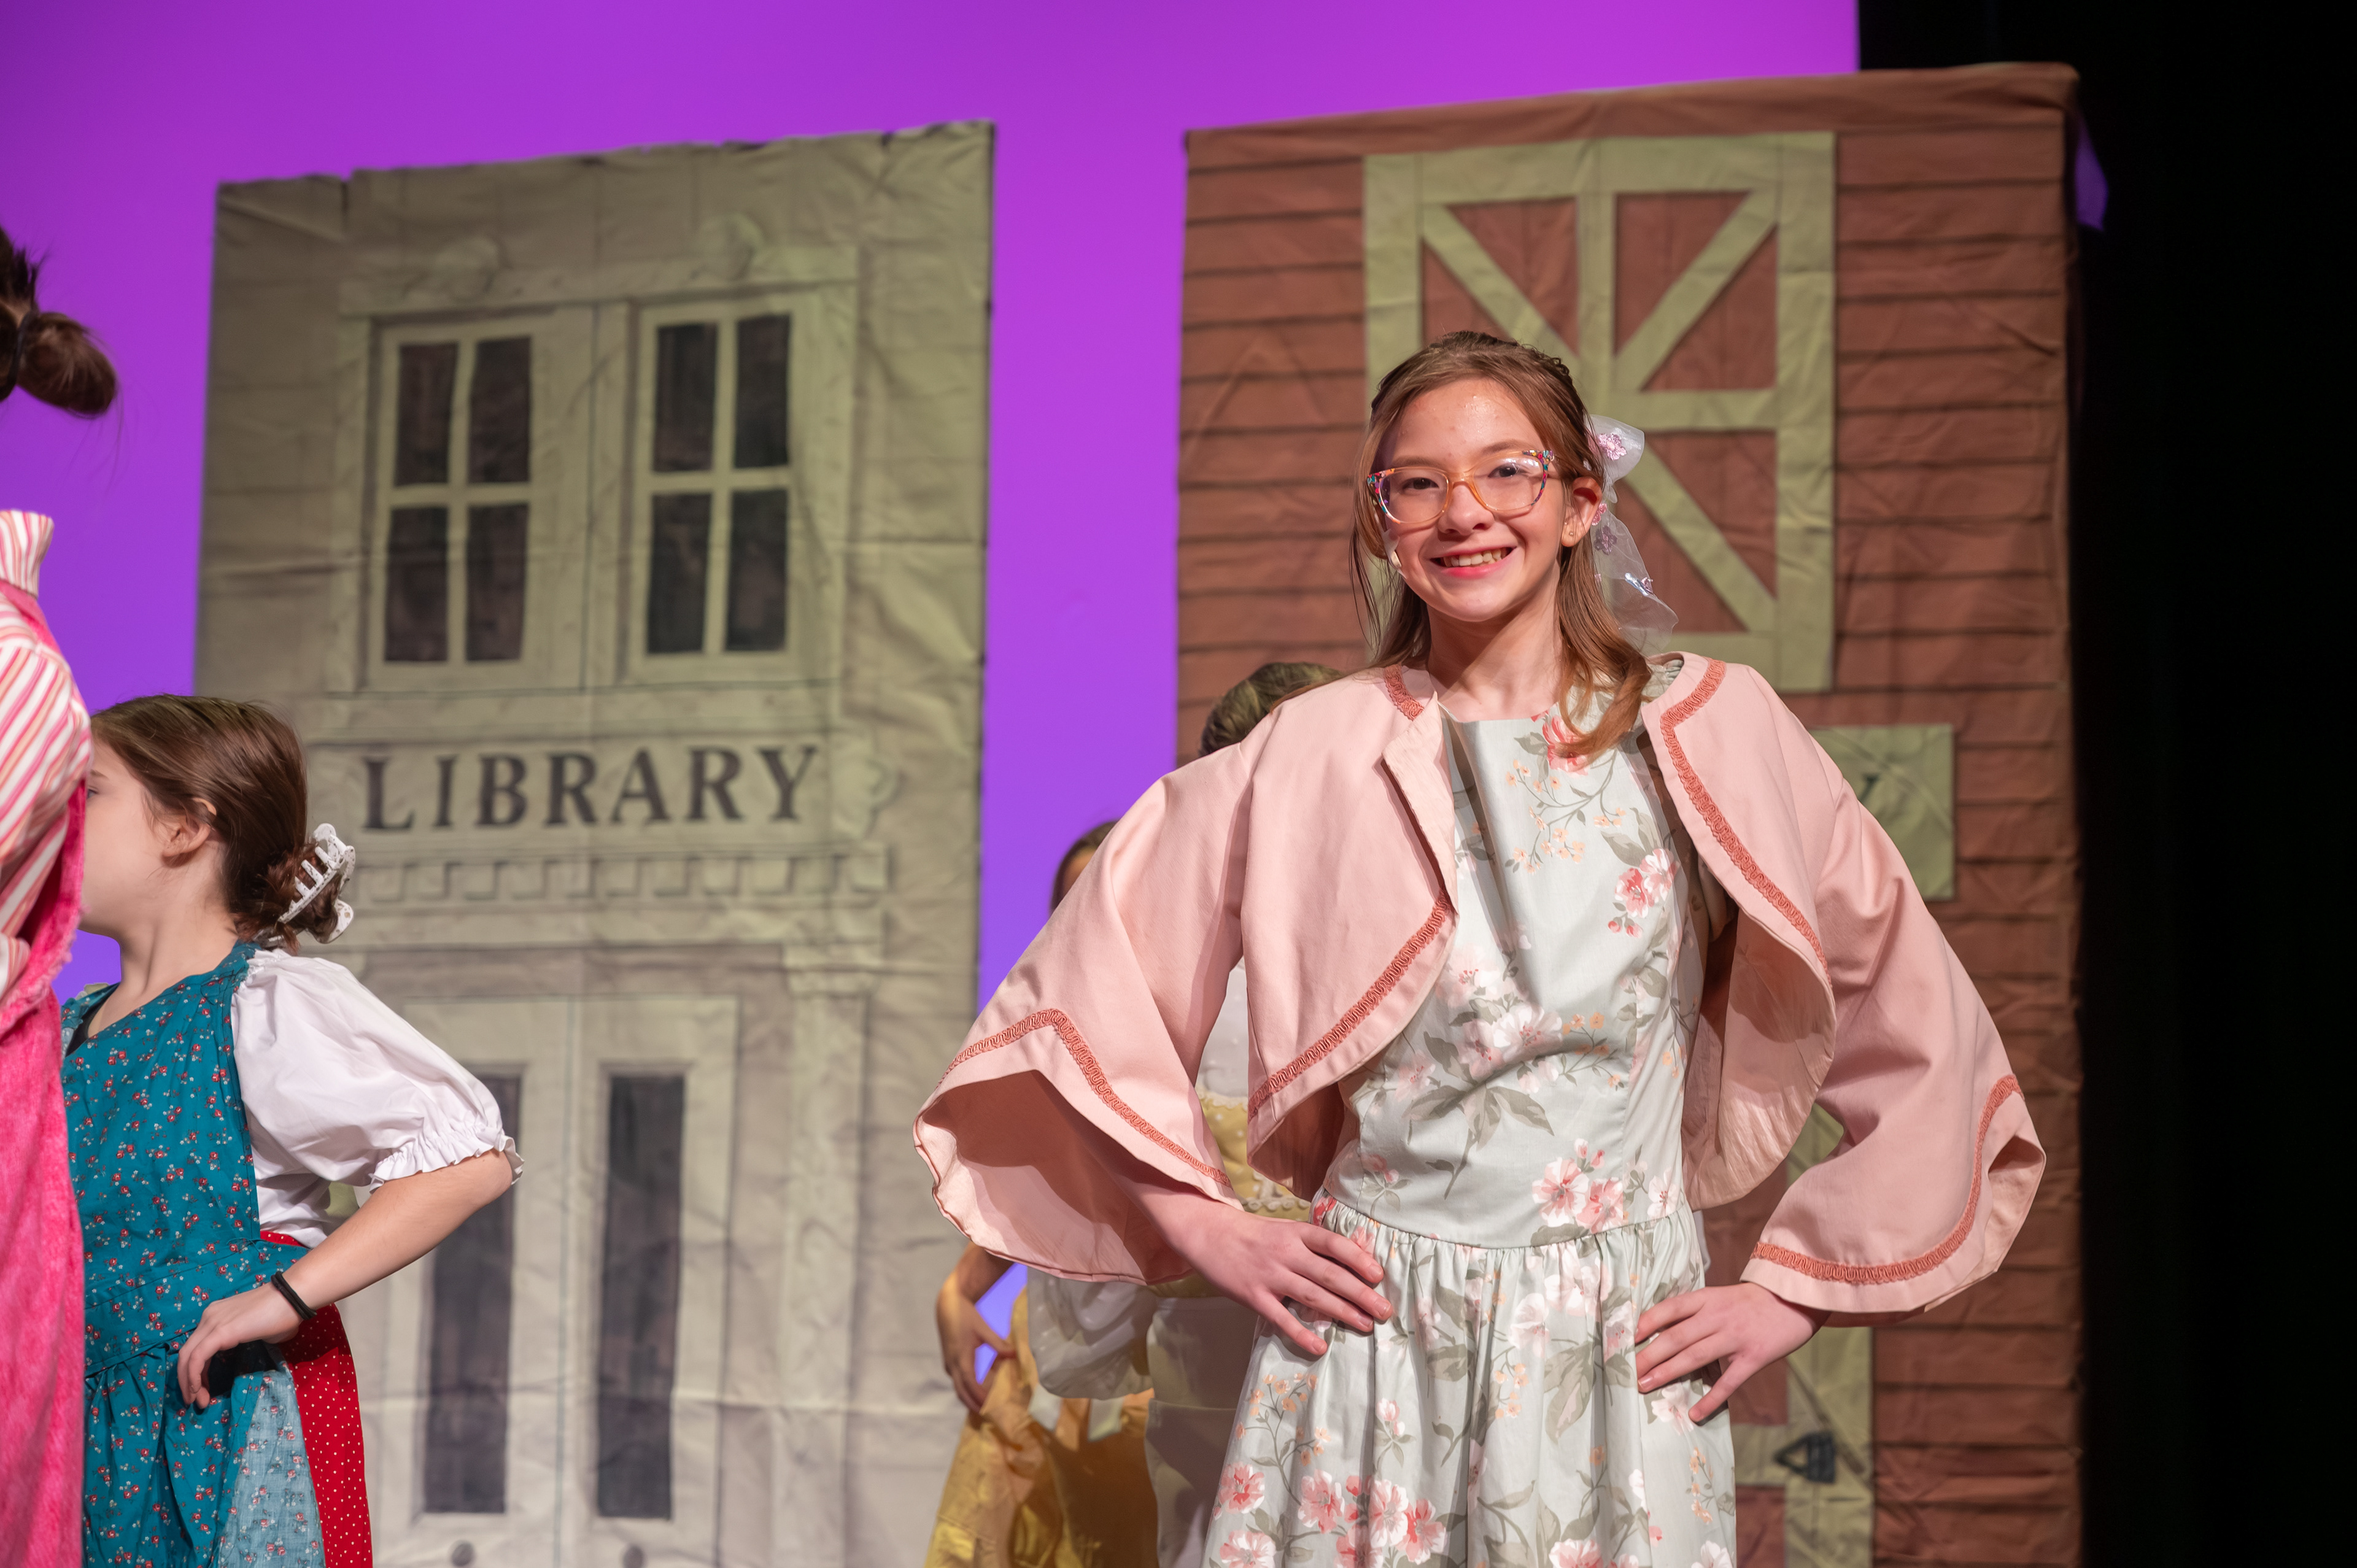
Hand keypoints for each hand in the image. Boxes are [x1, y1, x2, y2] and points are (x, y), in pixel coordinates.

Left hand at [175, 1284, 301, 1409]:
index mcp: (217, 1316)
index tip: (203, 1391)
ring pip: (187, 1357)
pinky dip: (194, 1376)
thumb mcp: (258, 1330)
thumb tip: (254, 1347)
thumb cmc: (284, 1313)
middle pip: (186, 1354)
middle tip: (198, 1401)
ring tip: (200, 1402)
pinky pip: (197, 1358)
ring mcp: (212, 1322)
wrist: (294, 1296)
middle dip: (187, 1381)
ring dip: (189, 1383)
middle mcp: (209, 1317)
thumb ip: (247, 1339)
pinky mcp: (219, 1332)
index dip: (196, 1372)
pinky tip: (199, 1391)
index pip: (196, 1347)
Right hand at [936, 1274, 1011, 1413]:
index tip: (991, 1407)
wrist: (947, 1305)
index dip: (979, 1397)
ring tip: (986, 1407)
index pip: (969, 1384)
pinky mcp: (949, 1361)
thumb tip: (1014, 1355)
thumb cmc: (966, 1316)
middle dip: (973, 1404)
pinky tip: (981, 1389)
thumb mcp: (983, 1329)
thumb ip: (998, 1344)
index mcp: (960, 1357)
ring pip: (958, 1388)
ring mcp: (948, 1364)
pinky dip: (968, 1388)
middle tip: (989, 1415)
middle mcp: (952, 1364)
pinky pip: (958, 1381)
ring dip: (970, 1398)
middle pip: (961, 1392)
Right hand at [1149, 1196, 1390, 1358]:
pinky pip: (1281, 1318)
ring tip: (1365, 1326)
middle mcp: (1287, 1253)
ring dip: (1342, 1312)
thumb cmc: (1254, 1234)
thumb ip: (1314, 1244)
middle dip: (1361, 1294)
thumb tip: (1353, 1257)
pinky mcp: (1253, 1296)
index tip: (1379, 1276)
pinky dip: (1301, 1334)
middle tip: (1384, 1311)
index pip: (1334, 1244)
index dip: (1358, 1259)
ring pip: (1313, 1297)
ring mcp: (1270, 1275)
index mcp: (1297, 1232)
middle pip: (1330, 1275)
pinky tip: (1319, 1347)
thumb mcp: (1286, 1229)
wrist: (1209, 1233)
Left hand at [1634, 1282, 1826, 1422]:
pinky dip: (1711, 1399)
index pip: (1671, 1308)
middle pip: (1676, 1336)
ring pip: (1695, 1356)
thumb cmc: (1752, 1301)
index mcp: (1707, 1299)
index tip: (1629, 1337)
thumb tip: (1663, 1331)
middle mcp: (1717, 1317)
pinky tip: (1696, 1413)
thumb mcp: (1721, 1297)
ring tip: (1645, 1386)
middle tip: (1628, 1370)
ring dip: (1667, 1372)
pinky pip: (1728, 1382)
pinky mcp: (1753, 1358)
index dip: (1648, 1322)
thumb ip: (1696, 1312)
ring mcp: (1735, 1338)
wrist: (1795, 1300)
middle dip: (1649, 1354)